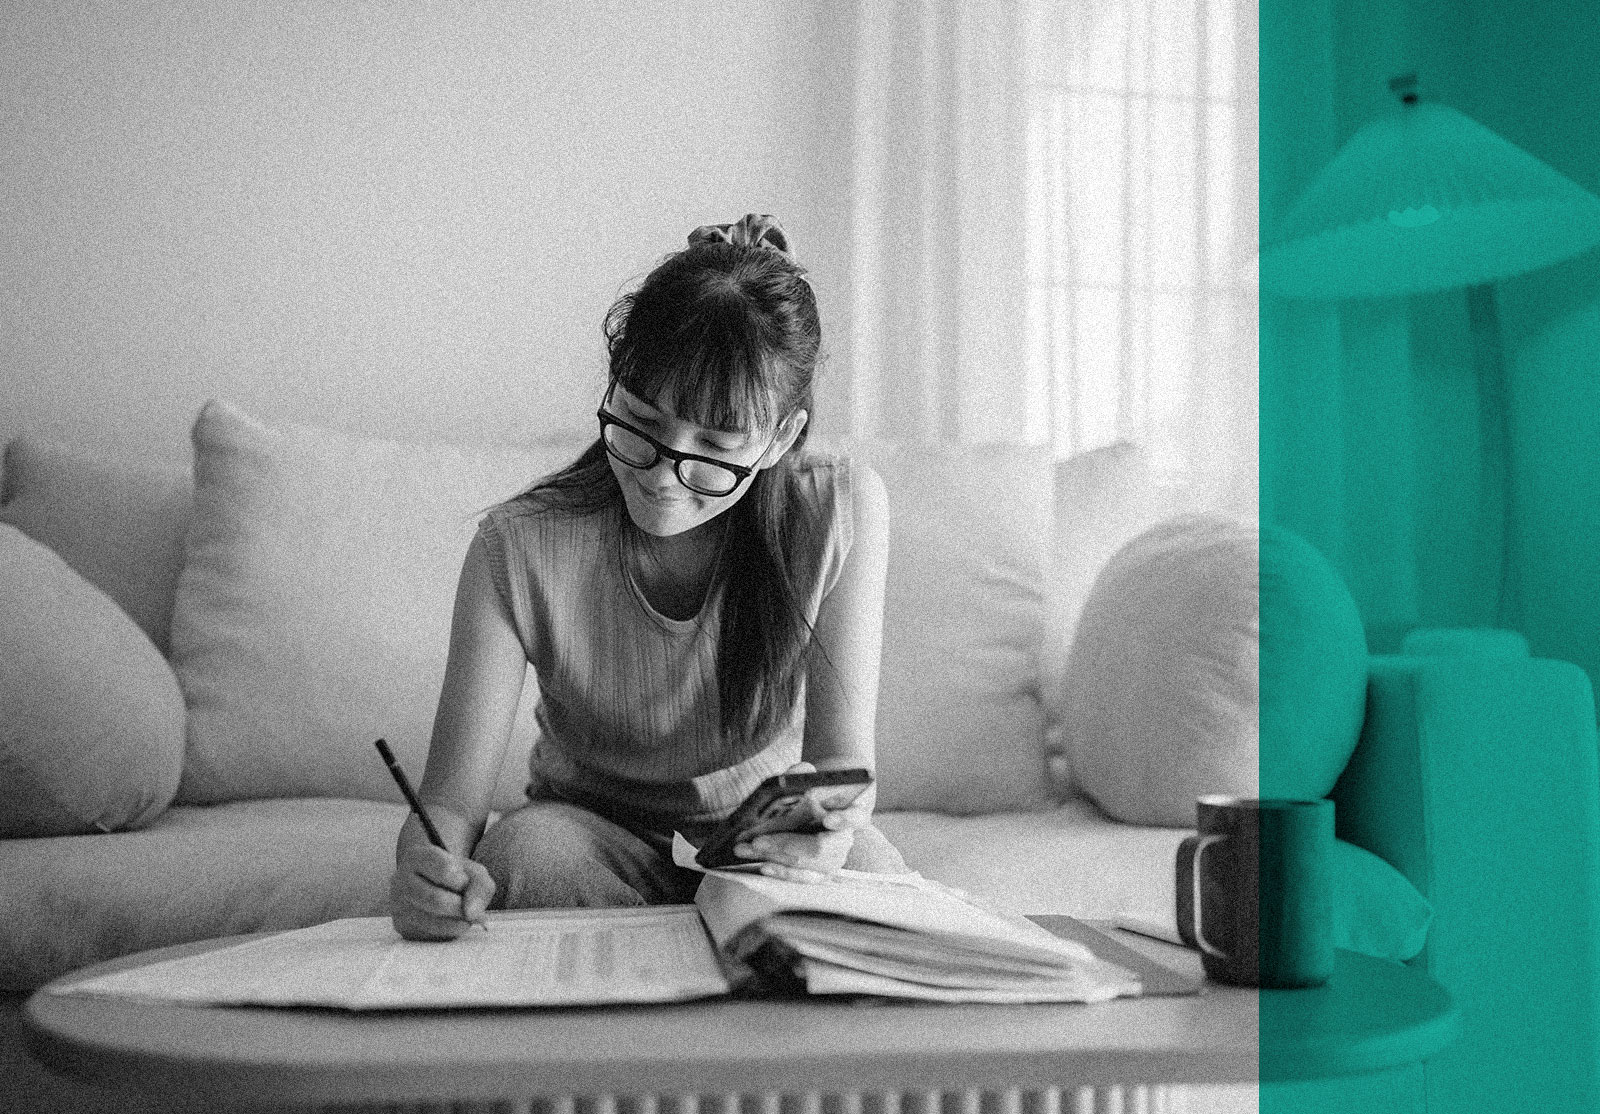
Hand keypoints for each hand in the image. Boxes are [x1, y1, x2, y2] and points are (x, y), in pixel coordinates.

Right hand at [390, 813, 495, 940]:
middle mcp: (400, 880)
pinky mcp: (401, 927)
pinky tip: (448, 921)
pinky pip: (431, 936)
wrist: (433, 885)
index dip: (461, 880)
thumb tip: (471, 914)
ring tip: (458, 912)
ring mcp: (397, 905)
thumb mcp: (473, 872)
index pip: (444, 870)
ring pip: (434, 923)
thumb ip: (479, 886)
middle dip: (460, 906)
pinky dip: (449, 932)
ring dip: (457, 922)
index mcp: (416, 857)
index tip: (462, 881)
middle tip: (463, 903)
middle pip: (437, 901)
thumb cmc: (455, 877)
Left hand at [732, 761, 870, 883]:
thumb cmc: (813, 792)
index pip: (856, 816)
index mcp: (852, 811)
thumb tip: (799, 772)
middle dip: (789, 844)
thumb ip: (803, 773)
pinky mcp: (821, 873)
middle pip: (823, 848)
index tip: (828, 819)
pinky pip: (804, 877)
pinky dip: (783, 872)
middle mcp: (846, 839)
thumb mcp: (808, 778)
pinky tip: (763, 865)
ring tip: (748, 849)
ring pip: (809, 865)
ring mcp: (835, 859)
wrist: (817, 807)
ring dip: (776, 858)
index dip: (844, 819)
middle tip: (758, 840)